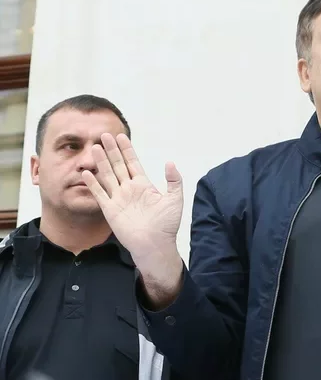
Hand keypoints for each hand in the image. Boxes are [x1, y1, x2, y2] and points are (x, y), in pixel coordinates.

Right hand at [82, 133, 183, 295]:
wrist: (155, 244)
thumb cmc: (167, 224)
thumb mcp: (174, 199)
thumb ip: (173, 180)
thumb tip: (170, 162)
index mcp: (143, 185)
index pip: (133, 163)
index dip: (127, 150)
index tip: (121, 136)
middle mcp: (129, 189)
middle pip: (117, 166)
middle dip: (111, 151)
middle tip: (103, 135)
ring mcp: (118, 199)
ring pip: (107, 176)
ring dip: (101, 162)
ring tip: (94, 148)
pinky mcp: (110, 210)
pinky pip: (100, 194)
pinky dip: (93, 183)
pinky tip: (86, 172)